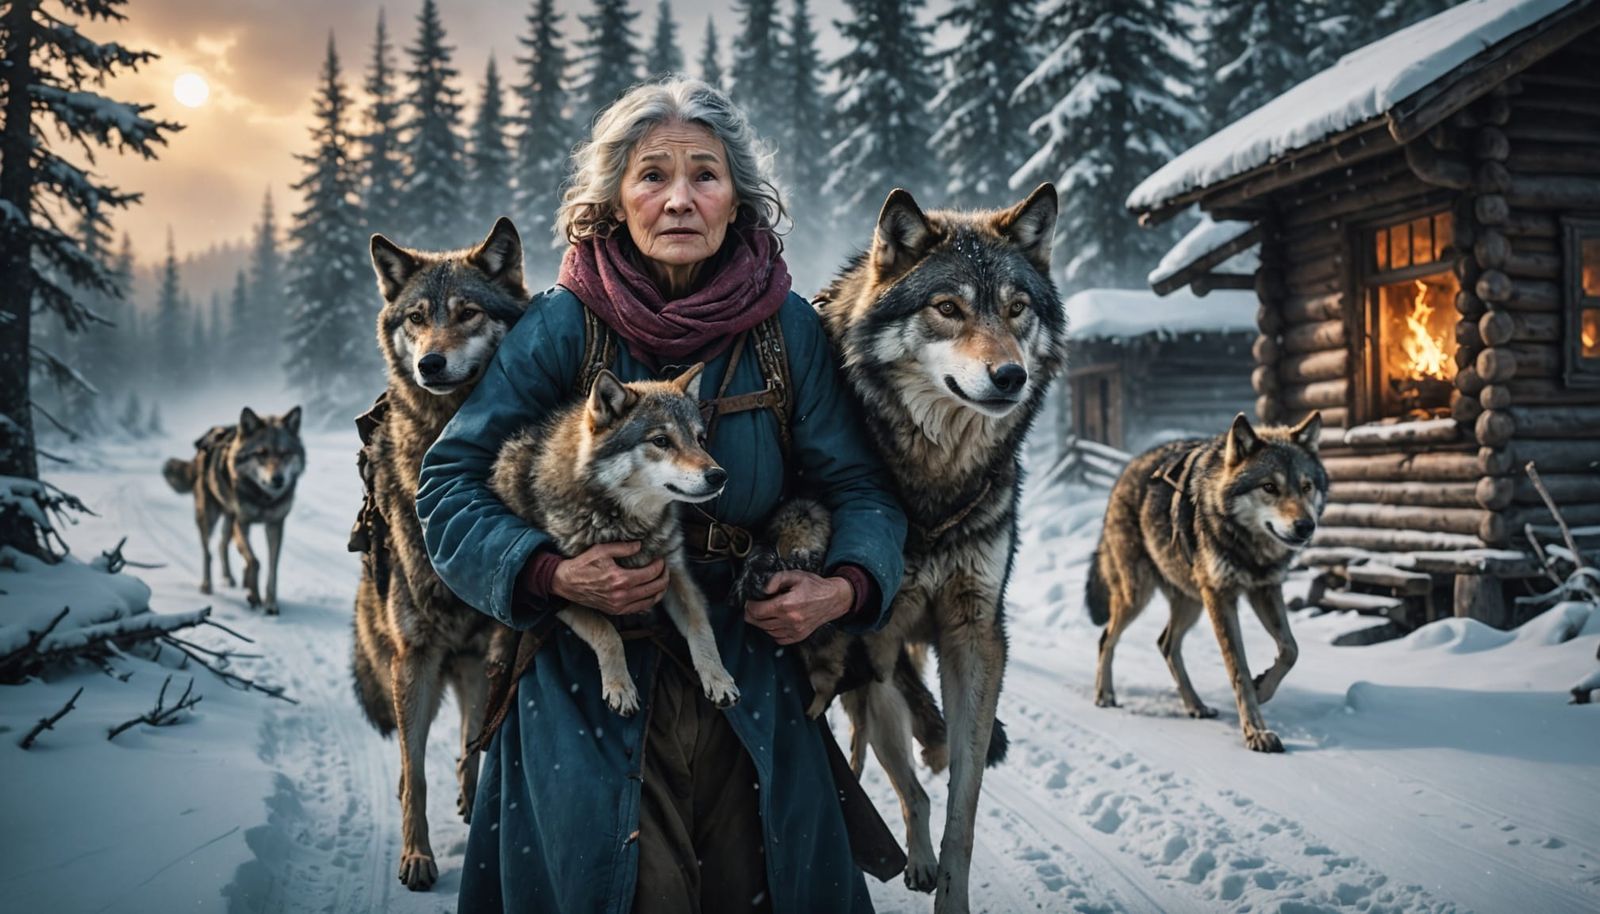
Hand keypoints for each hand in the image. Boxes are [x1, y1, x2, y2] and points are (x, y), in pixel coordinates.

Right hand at [551, 542, 666, 615]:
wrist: (566, 583)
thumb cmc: (582, 565)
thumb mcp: (602, 550)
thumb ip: (623, 548)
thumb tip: (640, 546)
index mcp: (620, 579)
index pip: (650, 573)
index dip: (660, 566)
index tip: (661, 559)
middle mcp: (622, 595)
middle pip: (654, 589)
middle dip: (664, 578)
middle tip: (665, 570)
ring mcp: (619, 606)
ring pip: (649, 602)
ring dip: (660, 592)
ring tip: (662, 582)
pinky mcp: (615, 611)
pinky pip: (638, 609)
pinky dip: (648, 602)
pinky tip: (650, 595)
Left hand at [744, 571, 853, 644]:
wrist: (833, 599)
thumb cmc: (814, 586)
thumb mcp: (795, 575)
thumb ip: (776, 579)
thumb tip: (763, 590)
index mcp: (787, 605)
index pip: (757, 611)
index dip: (750, 606)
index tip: (750, 601)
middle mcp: (790, 620)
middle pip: (760, 623)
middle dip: (752, 615)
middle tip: (752, 608)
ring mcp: (795, 630)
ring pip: (767, 631)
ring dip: (761, 623)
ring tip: (763, 613)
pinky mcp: (799, 636)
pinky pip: (778, 638)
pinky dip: (772, 632)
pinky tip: (774, 622)